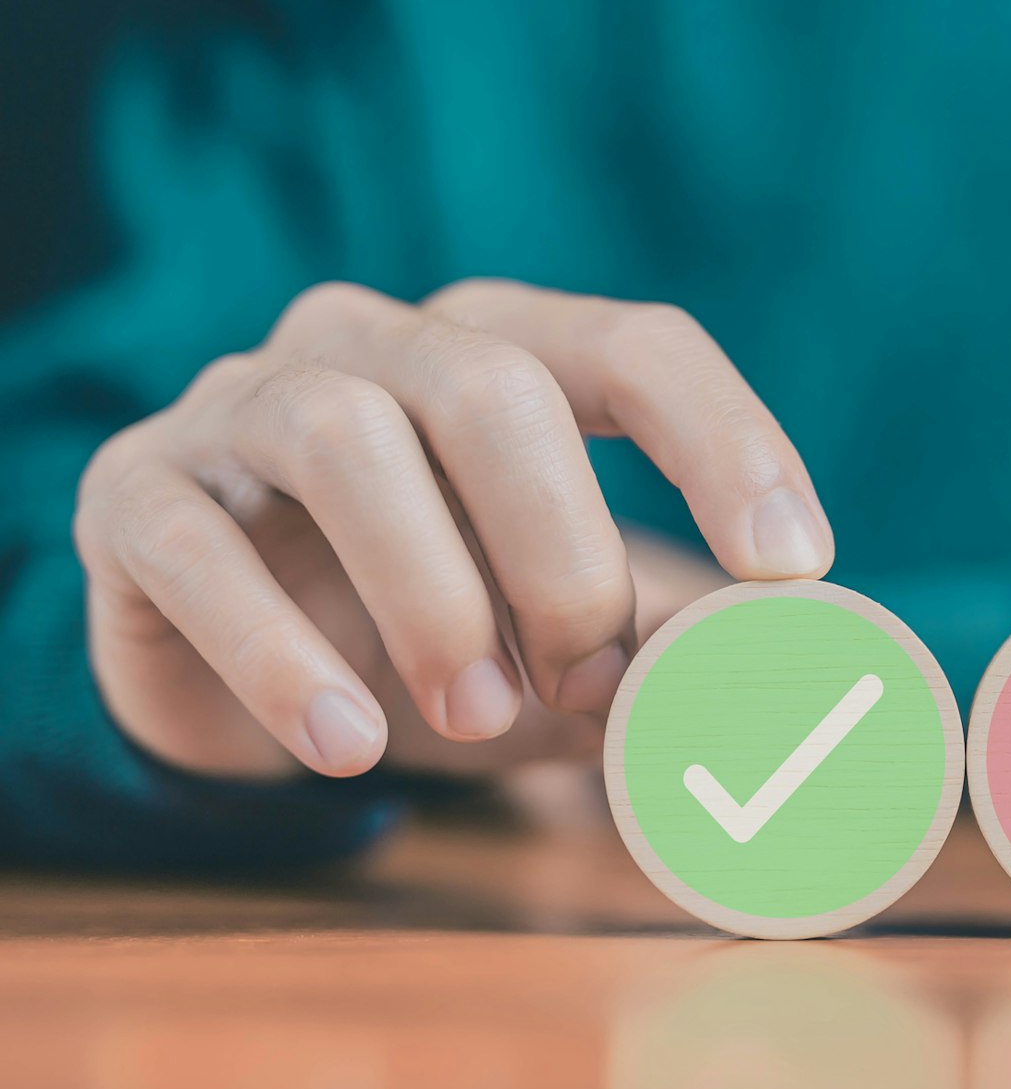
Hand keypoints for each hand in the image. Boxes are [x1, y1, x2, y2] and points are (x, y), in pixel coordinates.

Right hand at [74, 279, 830, 780]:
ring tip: (476, 721)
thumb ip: (669, 645)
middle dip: (563, 552)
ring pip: (344, 437)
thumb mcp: (567, 636)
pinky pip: (195, 548)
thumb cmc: (445, 634)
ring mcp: (242, 403)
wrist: (250, 678)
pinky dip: (281, 656)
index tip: (794, 570)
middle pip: (490, 387)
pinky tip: (349, 744)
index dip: (725, 444)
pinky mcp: (136, 494)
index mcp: (505, 349)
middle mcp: (374, 344)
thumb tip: (795, 683)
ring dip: (434, 596)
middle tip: (593, 689)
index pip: (637, 347)